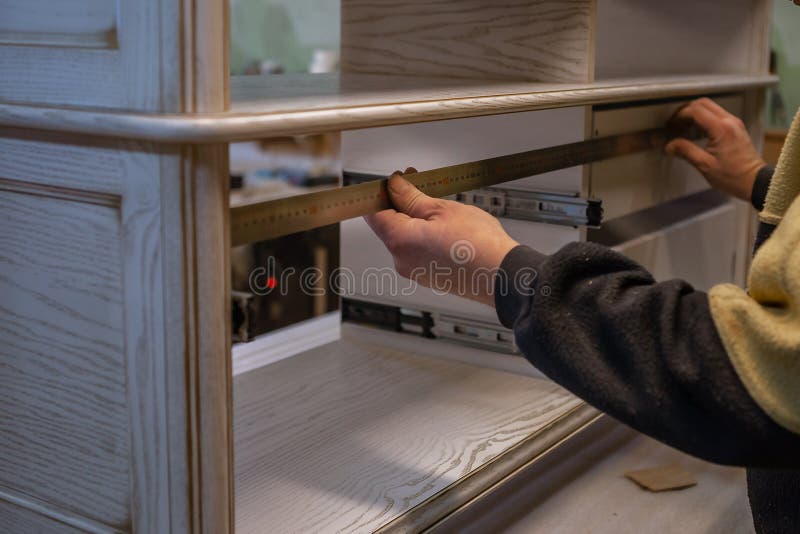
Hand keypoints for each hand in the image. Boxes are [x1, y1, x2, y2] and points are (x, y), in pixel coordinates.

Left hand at [365, 169, 518, 306]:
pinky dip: (426, 236)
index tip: (392, 182)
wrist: (502, 276)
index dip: (380, 193)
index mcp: (399, 241)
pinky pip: (419, 251)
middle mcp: (401, 260)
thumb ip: (412, 197)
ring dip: (416, 219)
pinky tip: (446, 227)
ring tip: (439, 206)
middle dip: (401, 203)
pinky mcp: (429, 277)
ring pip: (406, 237)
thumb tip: (395, 186)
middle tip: (418, 184)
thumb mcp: (442, 209)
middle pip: (389, 225)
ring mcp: (414, 271)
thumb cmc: (478, 245)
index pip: (373, 212)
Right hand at [665, 98, 765, 201]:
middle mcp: (729, 121)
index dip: (679, 116)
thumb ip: (685, 151)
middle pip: (703, 103)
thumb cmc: (733, 176)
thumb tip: (670, 146)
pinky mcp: (736, 128)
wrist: (754, 181)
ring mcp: (734, 123)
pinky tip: (696, 131)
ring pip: (710, 107)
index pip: (695, 111)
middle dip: (686, 111)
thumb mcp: (705, 165)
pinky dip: (704, 118)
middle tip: (675, 123)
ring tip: (683, 128)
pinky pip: (717, 115)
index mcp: (721, 129)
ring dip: (695, 113)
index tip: (670, 125)